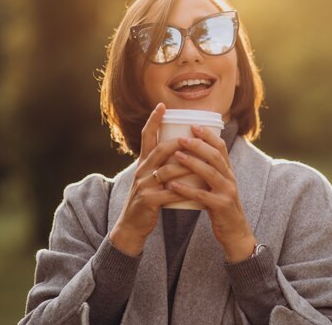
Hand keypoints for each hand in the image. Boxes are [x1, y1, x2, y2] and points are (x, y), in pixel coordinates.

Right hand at [109, 103, 190, 255]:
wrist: (130, 226)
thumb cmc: (146, 200)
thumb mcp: (150, 178)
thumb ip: (161, 165)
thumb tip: (180, 149)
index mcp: (143, 163)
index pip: (146, 136)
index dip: (153, 120)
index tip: (162, 105)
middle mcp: (141, 171)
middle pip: (160, 149)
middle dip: (178, 141)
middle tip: (193, 136)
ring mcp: (144, 186)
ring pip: (166, 170)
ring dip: (185, 165)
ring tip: (201, 162)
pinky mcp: (148, 201)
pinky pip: (168, 192)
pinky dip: (182, 190)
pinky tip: (193, 189)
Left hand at [169, 125, 256, 262]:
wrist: (235, 233)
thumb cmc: (221, 207)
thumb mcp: (218, 186)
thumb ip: (209, 171)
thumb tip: (192, 153)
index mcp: (228, 171)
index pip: (221, 147)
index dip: (208, 135)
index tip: (193, 125)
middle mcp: (230, 179)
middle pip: (215, 157)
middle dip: (198, 145)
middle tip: (181, 138)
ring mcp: (227, 193)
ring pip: (210, 173)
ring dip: (192, 163)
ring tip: (176, 156)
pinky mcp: (221, 207)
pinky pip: (203, 196)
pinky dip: (187, 190)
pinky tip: (174, 185)